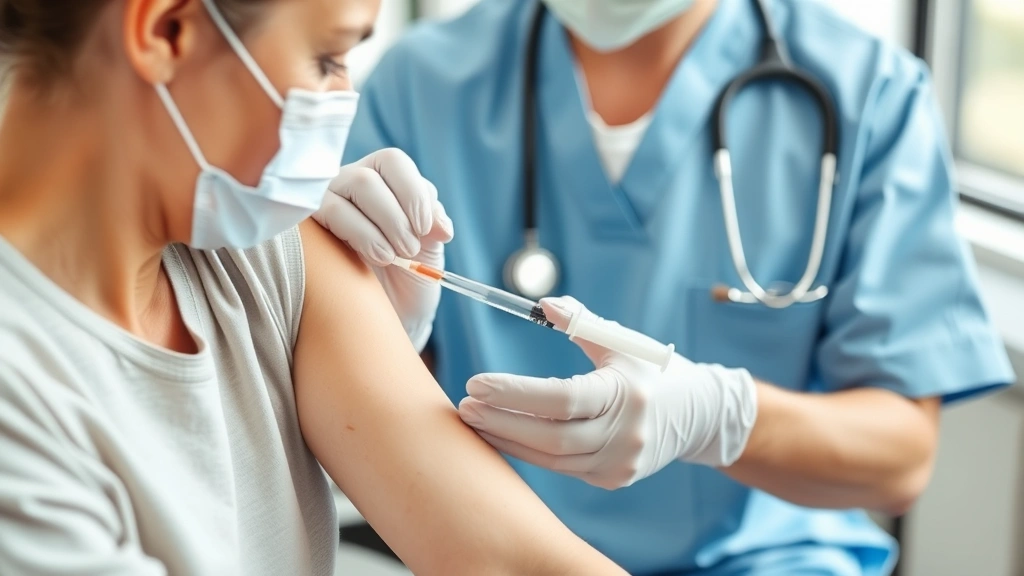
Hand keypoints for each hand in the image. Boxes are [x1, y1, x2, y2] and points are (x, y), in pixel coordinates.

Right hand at [313, 148, 453, 351]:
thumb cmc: (408, 276)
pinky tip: (373, 257)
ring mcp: (327, 200)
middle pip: (369, 175)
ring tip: (392, 257)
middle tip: (410, 248)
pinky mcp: (310, 222)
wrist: (389, 314)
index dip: (413, 192)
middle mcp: (352, 182)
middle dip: (396, 215)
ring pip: (351, 186)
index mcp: (385, 180)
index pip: (393, 162)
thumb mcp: (431, 248)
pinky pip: (327, 209)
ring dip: (379, 224)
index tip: (426, 229)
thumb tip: (438, 223)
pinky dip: (359, 232)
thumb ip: (434, 225)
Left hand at [458, 297, 757, 488]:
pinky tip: (503, 436)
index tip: (476, 382)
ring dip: (509, 440)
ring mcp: (620, 463)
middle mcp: (625, 434)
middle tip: (464, 405)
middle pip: (552, 436)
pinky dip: (530, 452)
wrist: (698, 416)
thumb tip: (543, 304)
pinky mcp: (613, 479)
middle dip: (502, 422)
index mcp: (627, 393)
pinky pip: (563, 468)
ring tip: (475, 421)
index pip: (561, 398)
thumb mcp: (622, 341)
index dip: (515, 393)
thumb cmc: (652, 370)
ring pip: (552, 459)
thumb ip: (581, 322)